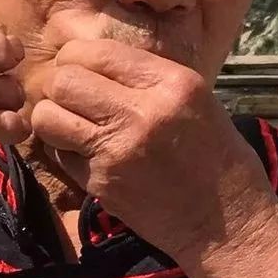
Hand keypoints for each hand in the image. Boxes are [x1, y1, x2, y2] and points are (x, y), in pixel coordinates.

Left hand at [31, 39, 276, 259]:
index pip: (97, 52)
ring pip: (48, 116)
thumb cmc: (216, 153)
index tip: (78, 67)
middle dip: (60, 84)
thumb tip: (91, 59)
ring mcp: (117, 151)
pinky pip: (59, 153)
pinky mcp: (102, 184)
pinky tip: (86, 153)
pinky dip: (64, 149)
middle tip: (73, 95)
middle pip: (64, 80)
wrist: (229, 225)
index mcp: (170, 84)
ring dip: (53, 117)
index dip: (76, 56)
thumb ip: (144, 75)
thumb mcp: (194, 97)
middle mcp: (141, 113)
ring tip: (71, 122)